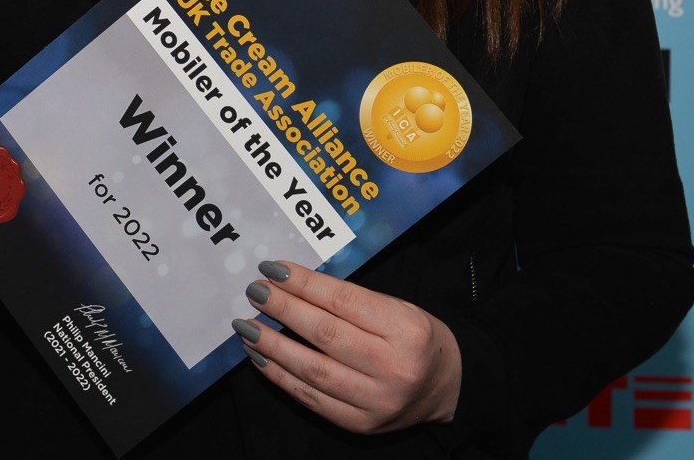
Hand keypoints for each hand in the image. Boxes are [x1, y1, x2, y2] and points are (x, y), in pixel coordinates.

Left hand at [234, 260, 461, 433]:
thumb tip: (289, 285)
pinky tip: (261, 358)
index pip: (342, 301)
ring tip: (246, 327)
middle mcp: (393, 367)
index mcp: (407, 330)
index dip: (302, 284)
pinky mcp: (361, 425)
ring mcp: (377, 401)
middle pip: (324, 334)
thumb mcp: (396, 308)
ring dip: (272, 346)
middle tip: (254, 293)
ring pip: (313, 370)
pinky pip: (312, 399)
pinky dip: (281, 377)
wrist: (446, 387)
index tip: (271, 268)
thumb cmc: (415, 338)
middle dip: (282, 310)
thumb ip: (350, 301)